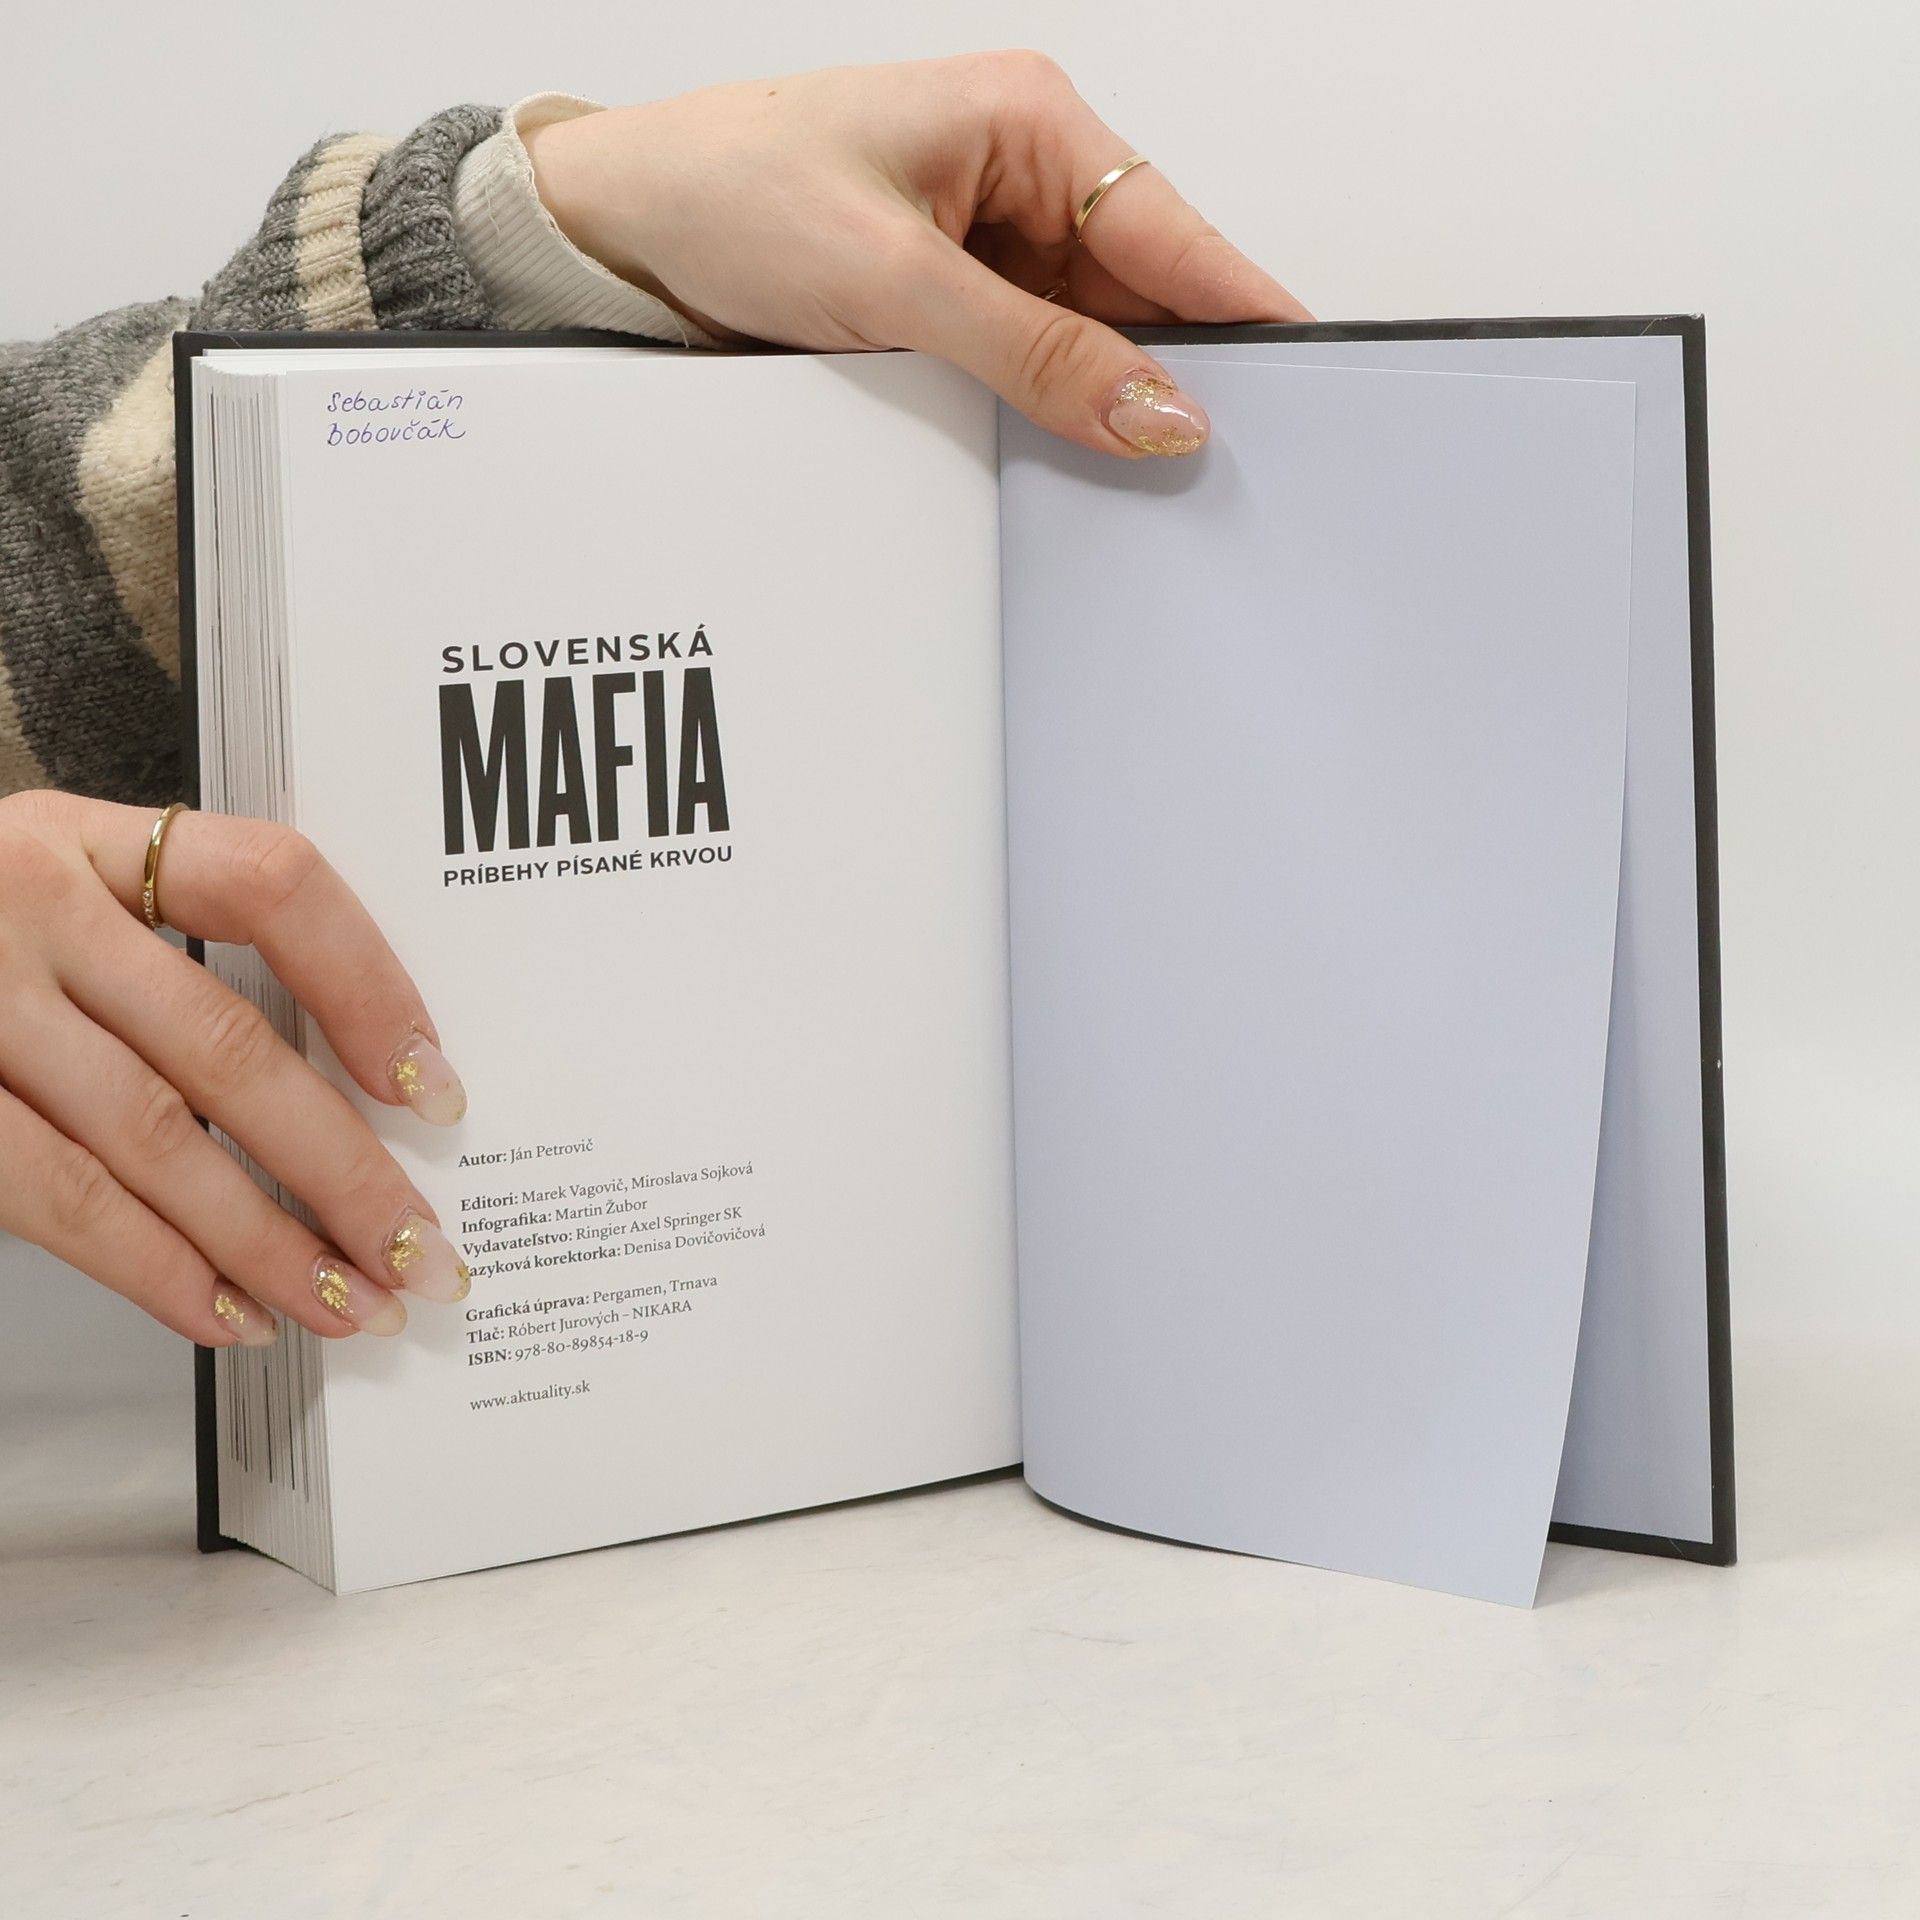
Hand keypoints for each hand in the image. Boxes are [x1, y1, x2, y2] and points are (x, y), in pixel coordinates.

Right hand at [0, 791, 471, 1346]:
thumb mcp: (47, 896)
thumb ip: (164, 959)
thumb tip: (344, 1091)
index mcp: (84, 842)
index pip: (272, 885)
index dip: (371, 987)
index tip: (437, 1087)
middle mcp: (26, 905)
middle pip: (228, 1044)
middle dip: (345, 1168)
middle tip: (423, 1252)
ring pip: (154, 1137)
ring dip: (267, 1238)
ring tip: (351, 1302)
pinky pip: (59, 1198)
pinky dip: (155, 1269)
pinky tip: (227, 1313)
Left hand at [523, 51, 1311, 457]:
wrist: (616, 229)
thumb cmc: (727, 192)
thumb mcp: (894, 280)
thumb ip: (1035, 352)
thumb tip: (1155, 409)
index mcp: (1027, 120)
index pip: (1171, 231)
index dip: (1240, 313)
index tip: (1308, 383)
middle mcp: (1018, 172)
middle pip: (1141, 291)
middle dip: (1171, 371)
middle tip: (1213, 462)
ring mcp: (984, 239)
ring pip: (1087, 335)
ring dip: (1101, 400)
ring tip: (1132, 470)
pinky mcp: (948, 296)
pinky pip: (1030, 359)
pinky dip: (1048, 408)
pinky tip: (1063, 454)